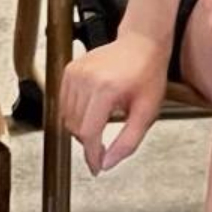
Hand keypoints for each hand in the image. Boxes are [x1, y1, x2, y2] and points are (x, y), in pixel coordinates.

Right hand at [61, 31, 168, 175]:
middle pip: (76, 127)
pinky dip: (75, 114)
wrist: (141, 43)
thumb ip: (127, 142)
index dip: (91, 155)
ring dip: (81, 129)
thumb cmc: (147, 74)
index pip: (89, 132)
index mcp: (106, 89)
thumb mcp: (146, 113)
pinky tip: (92, 111)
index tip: (96, 167)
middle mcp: (86, 79)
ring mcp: (74, 72)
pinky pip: (63, 103)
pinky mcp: (69, 70)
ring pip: (67, 117)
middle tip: (105, 146)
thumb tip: (107, 164)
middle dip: (88, 142)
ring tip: (101, 125)